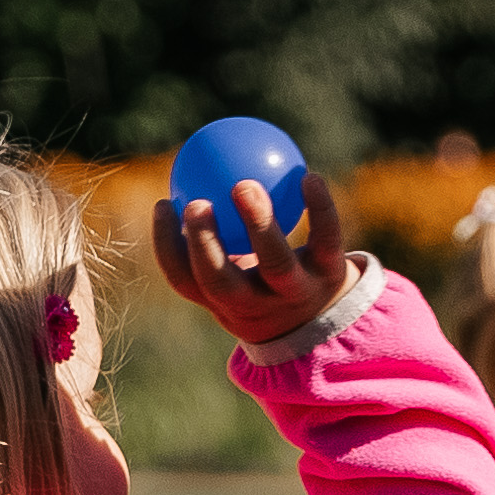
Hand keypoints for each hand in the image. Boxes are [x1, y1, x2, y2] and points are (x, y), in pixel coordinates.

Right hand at [149, 172, 356, 346]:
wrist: (324, 318)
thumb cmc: (264, 282)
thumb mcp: (237, 270)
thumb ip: (212, 234)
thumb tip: (187, 176)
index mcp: (223, 301)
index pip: (185, 280)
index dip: (166, 246)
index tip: (164, 203)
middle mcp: (255, 304)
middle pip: (222, 282)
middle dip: (204, 244)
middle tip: (196, 203)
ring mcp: (293, 293)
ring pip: (276, 264)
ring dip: (258, 224)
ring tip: (244, 185)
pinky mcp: (330, 275)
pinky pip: (325, 238)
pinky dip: (319, 208)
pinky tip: (308, 177)